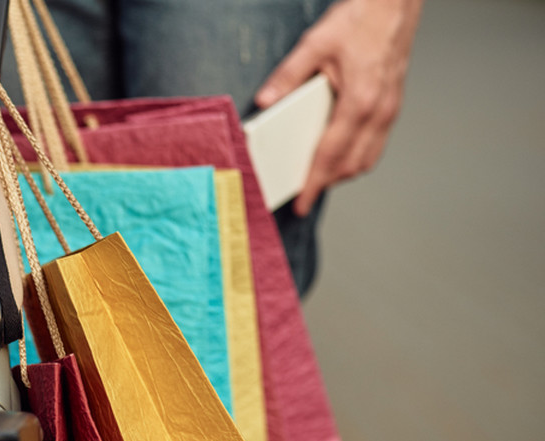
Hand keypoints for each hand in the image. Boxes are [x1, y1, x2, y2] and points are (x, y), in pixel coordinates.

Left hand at [254, 0, 422, 215]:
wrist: (394, 3)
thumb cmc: (360, 20)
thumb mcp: (315, 43)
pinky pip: (375, 144)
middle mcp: (380, 110)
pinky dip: (356, 156)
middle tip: (302, 191)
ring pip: (367, 159)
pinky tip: (338, 153)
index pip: (330, 155)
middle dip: (326, 182)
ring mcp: (390, 109)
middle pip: (351, 165)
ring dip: (342, 171)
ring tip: (317, 176)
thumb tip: (265, 101)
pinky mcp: (393, 105)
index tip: (302, 203)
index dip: (314, 183)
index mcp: (359, 100)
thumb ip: (288, 75)